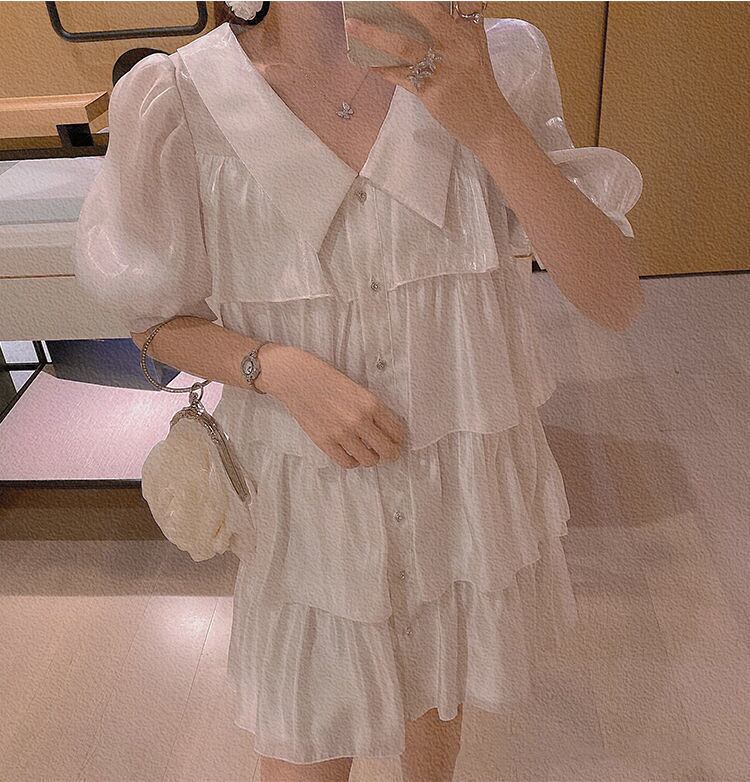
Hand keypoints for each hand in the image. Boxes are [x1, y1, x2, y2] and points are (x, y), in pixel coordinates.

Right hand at [257, 344, 406, 468]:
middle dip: (391, 453)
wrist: (296, 378)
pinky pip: (347, 463)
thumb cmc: (327, 378)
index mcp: (371, 403)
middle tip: (387, 451)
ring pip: (369, 460)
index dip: (399, 438)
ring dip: (371, 458)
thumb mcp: (357, 388)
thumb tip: (385, 429)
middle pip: (388, 450)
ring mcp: (342, 433)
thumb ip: (372, 408)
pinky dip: (352, 461)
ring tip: (367, 451)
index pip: (397, 431)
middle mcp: (359, 420)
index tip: (396, 439)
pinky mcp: (325, 442)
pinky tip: (351, 453)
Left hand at [344, 2, 505, 148]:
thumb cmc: (476, 86)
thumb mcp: (471, 50)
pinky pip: (400, 76)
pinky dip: (382, 68)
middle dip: (401, 2)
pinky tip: (367, 62)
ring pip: (404, 45)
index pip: (451, 1)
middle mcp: (458, 43)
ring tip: (352, 27)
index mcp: (468, 29)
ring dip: (374, 35)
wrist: (489, 122)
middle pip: (427, 12)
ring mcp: (445, 67)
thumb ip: (451, 31)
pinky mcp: (433, 90)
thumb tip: (413, 20)